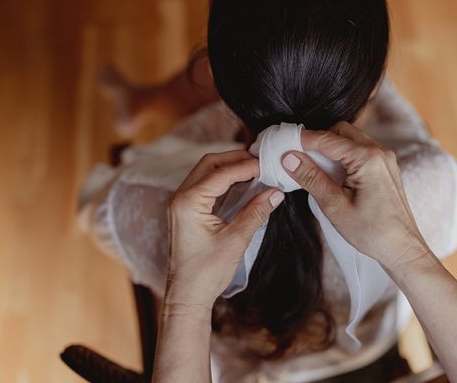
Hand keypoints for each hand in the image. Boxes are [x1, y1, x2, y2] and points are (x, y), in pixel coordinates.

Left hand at [166, 150, 283, 308]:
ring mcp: (180, 203)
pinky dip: (223, 180)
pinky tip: (241, 184)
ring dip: (229, 168)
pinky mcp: (185, 211)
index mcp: (188, 202)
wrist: (187, 296)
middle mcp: (180, 197)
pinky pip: (204, 185)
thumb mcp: (236, 240)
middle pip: (210, 163)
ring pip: (206, 172)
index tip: (268, 165)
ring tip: (254, 170)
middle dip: (236, 159)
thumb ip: (256, 212)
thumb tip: (276, 192)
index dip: (247, 166)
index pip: (222, 173)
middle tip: (261, 163)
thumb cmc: (206, 273)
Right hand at [281, 121, 428, 267]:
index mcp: (368, 159)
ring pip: (351, 139)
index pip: (328, 139)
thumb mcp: (334, 206)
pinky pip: (360, 151)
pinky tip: (332, 175)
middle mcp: (380, 152)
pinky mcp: (386, 168)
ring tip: (313, 168)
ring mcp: (385, 159)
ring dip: (331, 148)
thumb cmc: (372, 232)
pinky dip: (343, 156)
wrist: (402, 249)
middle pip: (341, 131)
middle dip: (318, 141)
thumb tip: (289, 158)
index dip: (303, 140)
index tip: (284, 144)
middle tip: (299, 157)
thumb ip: (311, 178)